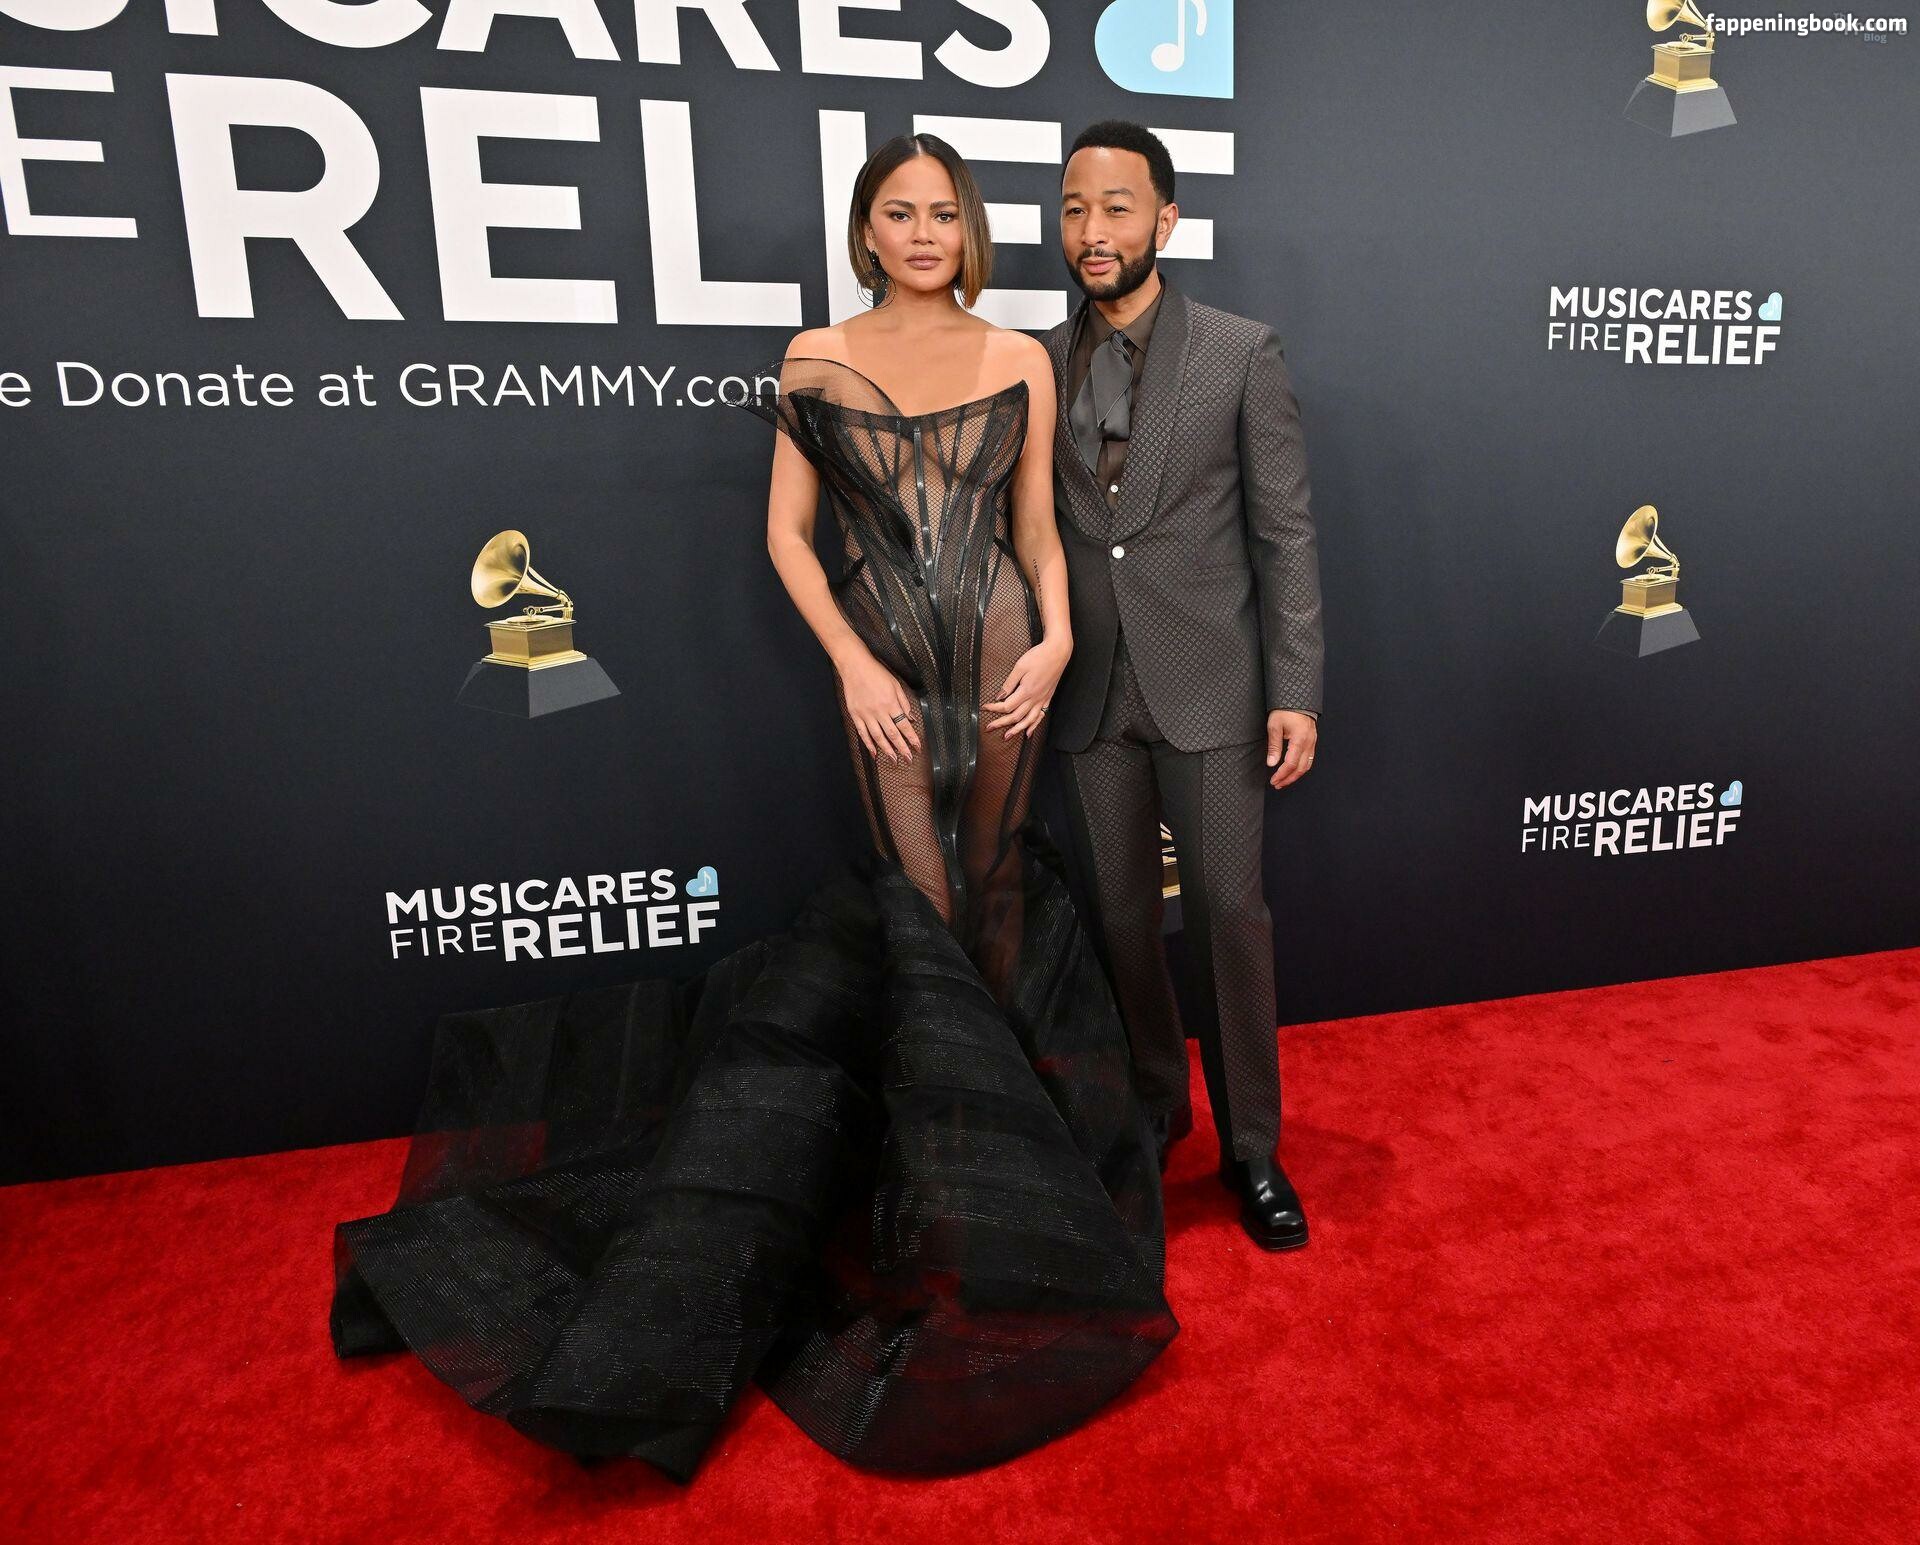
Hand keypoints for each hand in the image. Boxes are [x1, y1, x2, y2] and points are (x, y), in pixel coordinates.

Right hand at [836, 649, 920, 765]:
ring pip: (878, 737)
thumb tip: (911, 719)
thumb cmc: (876, 673)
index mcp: (891, 703)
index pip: (904, 726)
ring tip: (894, 760)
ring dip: (887, 750)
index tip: (917, 747)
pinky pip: (863, 733)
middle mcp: (879, 711)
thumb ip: (904, 703)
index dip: (912, 738)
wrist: (855, 666)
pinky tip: (874, 752)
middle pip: (892, 735)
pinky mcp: (855, 715)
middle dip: (902, 749)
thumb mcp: (896, 685)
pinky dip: (869, 744)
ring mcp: (866, 714)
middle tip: (908, 759)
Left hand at [985, 637, 1069, 739]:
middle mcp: (1035, 698)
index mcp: (1026, 691)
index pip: (1007, 706)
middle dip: (1001, 723)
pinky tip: (1028, 732)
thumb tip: (1000, 696)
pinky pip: (1040, 716)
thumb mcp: (1020, 667)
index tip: (985, 707)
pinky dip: (1034, 725)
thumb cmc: (1039, 656)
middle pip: (1016, 716)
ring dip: (1017, 730)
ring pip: (1028, 720)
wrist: (1058, 652)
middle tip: (989, 728)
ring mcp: (1042, 699)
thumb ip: (1009, 683)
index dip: (994, 708)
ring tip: (1007, 736)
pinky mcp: (1047, 698)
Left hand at [1265, 710, 1316, 789]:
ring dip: (1295, 775)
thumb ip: (1274, 746)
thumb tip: (1271, 763)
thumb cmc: (1285, 710)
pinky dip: (1301, 767)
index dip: (1282, 774)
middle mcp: (1309, 743)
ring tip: (1284, 780)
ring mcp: (1312, 742)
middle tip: (1278, 784)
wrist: (1296, 698)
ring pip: (1307, 765)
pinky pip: (1309, 758)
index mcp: (1300, 740)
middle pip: (1301, 768)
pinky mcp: (1312, 740)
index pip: (1291, 764)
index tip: (1274, 780)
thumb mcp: (1275, 726)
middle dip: (1289, 779)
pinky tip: (1293, 770)